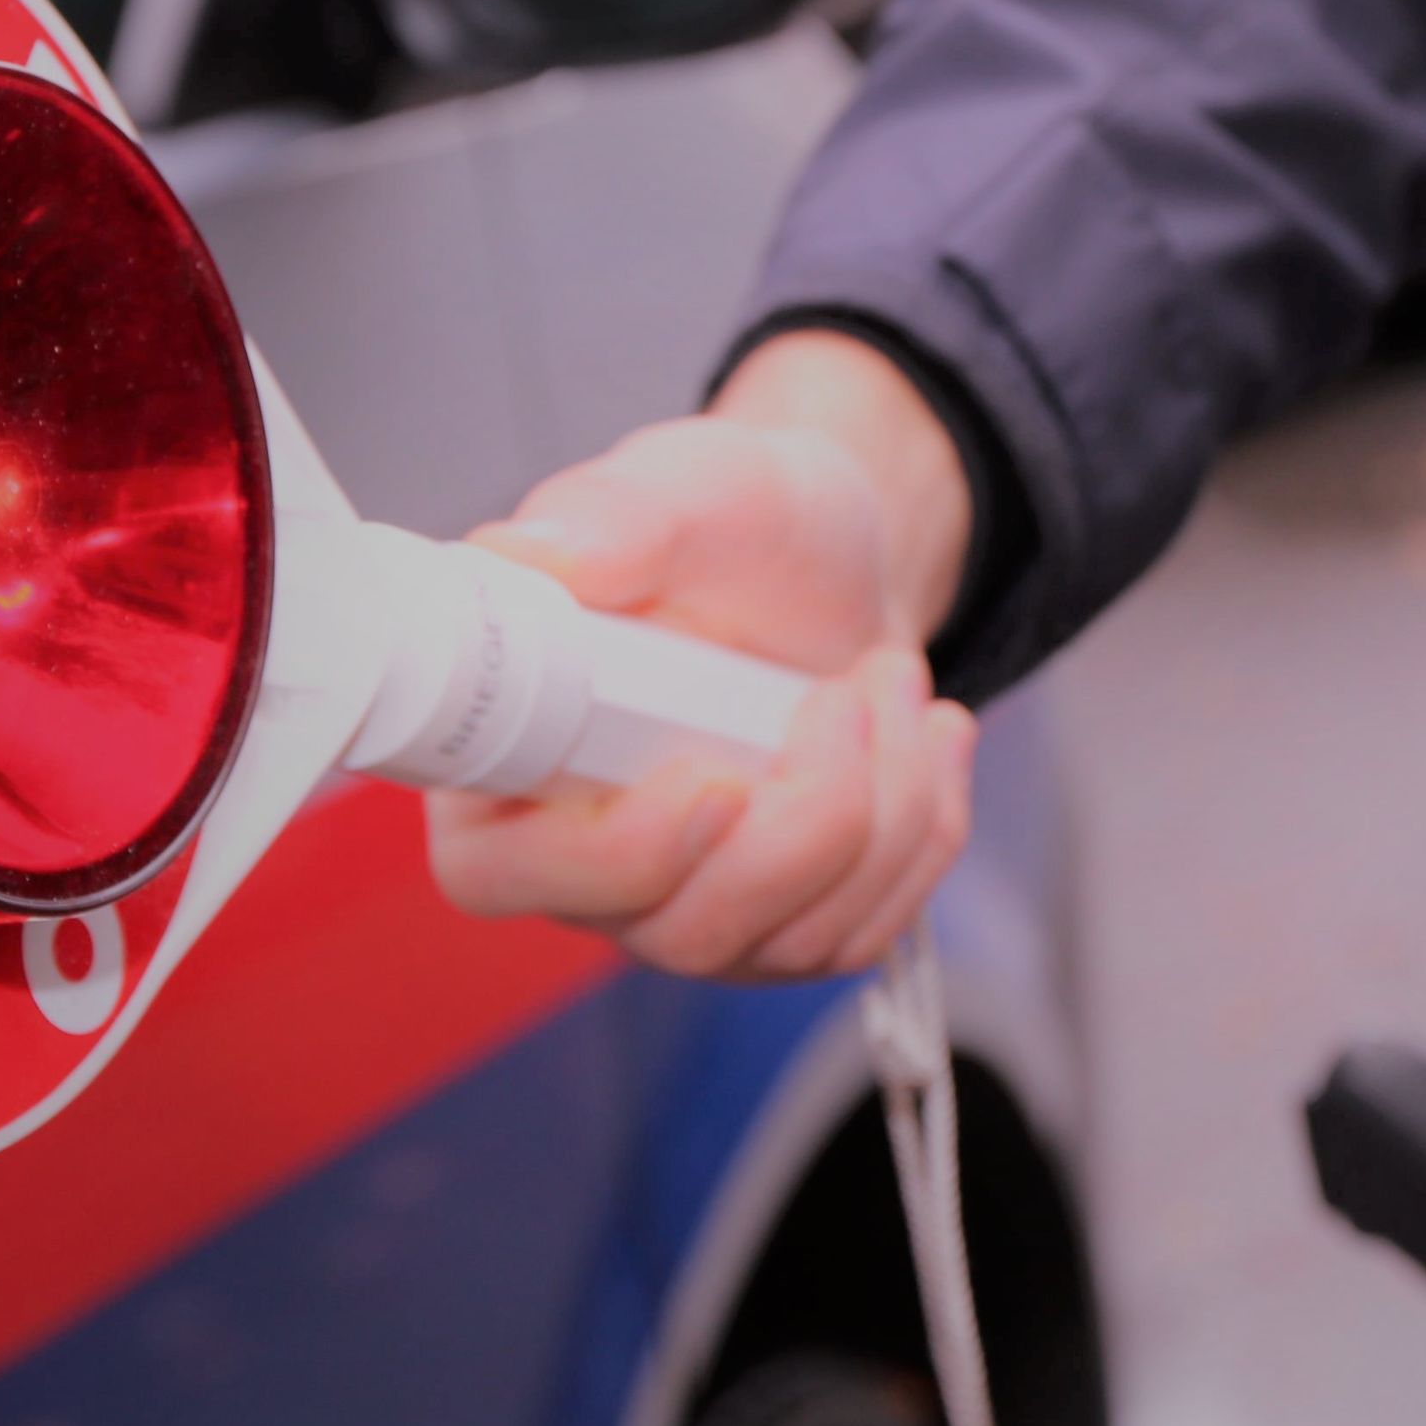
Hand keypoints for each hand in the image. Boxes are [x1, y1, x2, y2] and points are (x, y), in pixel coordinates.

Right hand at [426, 333, 981, 979]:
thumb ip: (611, 515)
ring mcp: (686, 910)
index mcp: (503, 758)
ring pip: (791, 940)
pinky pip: (865, 931)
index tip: (719, 783)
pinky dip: (925, 826)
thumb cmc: (742, 523)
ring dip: (884, 803)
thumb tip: (527, 552)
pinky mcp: (782, 929)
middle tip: (849, 693)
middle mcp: (579, 861)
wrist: (841, 565)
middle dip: (806, 820)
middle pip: (679, 929)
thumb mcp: (693, 485)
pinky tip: (926, 736)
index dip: (609, 857)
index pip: (499, 873)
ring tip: (893, 678)